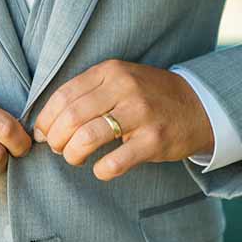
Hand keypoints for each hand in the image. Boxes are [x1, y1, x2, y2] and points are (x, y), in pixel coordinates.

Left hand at [33, 59, 214, 180]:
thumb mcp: (118, 80)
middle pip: (71, 117)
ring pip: (87, 137)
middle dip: (56, 139)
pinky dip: (100, 170)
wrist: (199, 106)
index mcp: (110, 71)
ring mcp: (141, 113)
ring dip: (72, 154)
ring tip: (74, 158)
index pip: (63, 95)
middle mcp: (124, 88)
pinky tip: (100, 169)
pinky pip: (114, 162)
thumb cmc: (148, 97)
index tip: (42, 134)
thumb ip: (84, 94)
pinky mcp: (154, 140)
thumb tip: (44, 125)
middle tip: (58, 148)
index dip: (45, 119)